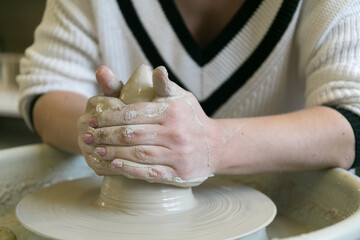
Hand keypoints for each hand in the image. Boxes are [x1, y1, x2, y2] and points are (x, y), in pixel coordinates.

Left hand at [81, 66, 218, 185]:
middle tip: (88, 136)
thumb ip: (165, 86)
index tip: (95, 119)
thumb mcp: (182, 98)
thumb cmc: (192, 118)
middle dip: (106, 135)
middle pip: (131, 134)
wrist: (216, 146)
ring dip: (113, 153)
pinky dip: (130, 169)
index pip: (133, 113)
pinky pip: (150, 173)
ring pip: (138, 154)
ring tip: (97, 150)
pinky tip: (116, 165)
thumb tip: (157, 70)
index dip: (110, 117)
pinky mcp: (178, 173)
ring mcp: (177, 155)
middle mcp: (175, 133)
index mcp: (171, 112)